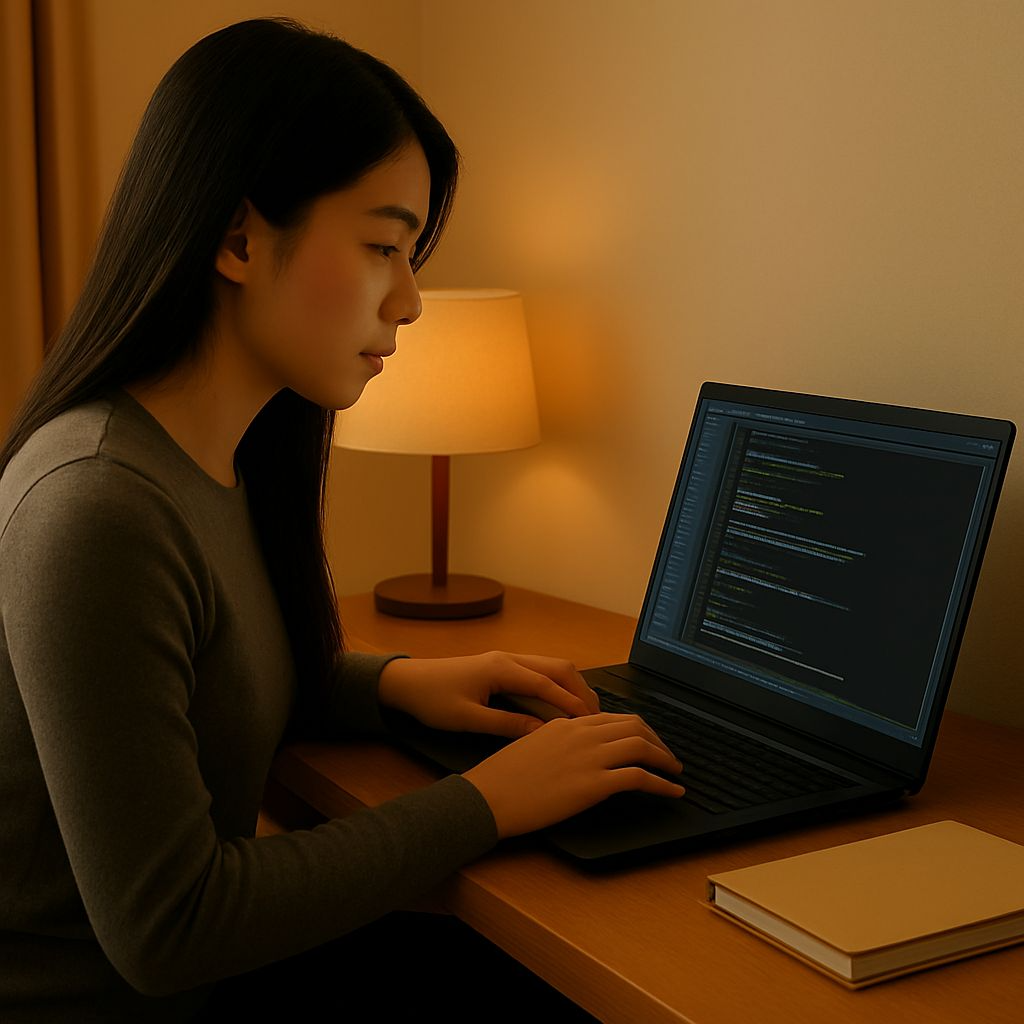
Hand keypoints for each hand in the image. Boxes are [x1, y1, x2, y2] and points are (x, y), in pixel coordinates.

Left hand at [377, 651, 600, 737]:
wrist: (405, 682)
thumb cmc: (432, 700)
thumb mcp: (468, 719)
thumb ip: (506, 725)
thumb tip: (543, 733)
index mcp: (501, 669)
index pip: (548, 684)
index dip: (571, 704)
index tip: (591, 723)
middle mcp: (509, 659)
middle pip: (558, 668)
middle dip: (581, 690)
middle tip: (598, 718)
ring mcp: (506, 659)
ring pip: (551, 666)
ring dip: (571, 686)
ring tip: (587, 712)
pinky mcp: (502, 666)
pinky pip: (540, 671)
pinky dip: (557, 684)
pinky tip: (561, 704)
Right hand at [463, 713, 685, 838]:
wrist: (488, 797)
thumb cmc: (502, 777)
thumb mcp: (531, 744)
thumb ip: (558, 739)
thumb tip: (577, 748)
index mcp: (567, 723)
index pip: (615, 717)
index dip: (640, 729)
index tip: (650, 742)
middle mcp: (582, 733)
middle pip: (635, 726)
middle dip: (659, 741)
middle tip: (669, 757)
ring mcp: (589, 757)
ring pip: (642, 746)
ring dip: (666, 759)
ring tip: (676, 773)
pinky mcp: (593, 784)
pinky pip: (640, 778)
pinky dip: (663, 784)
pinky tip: (673, 792)